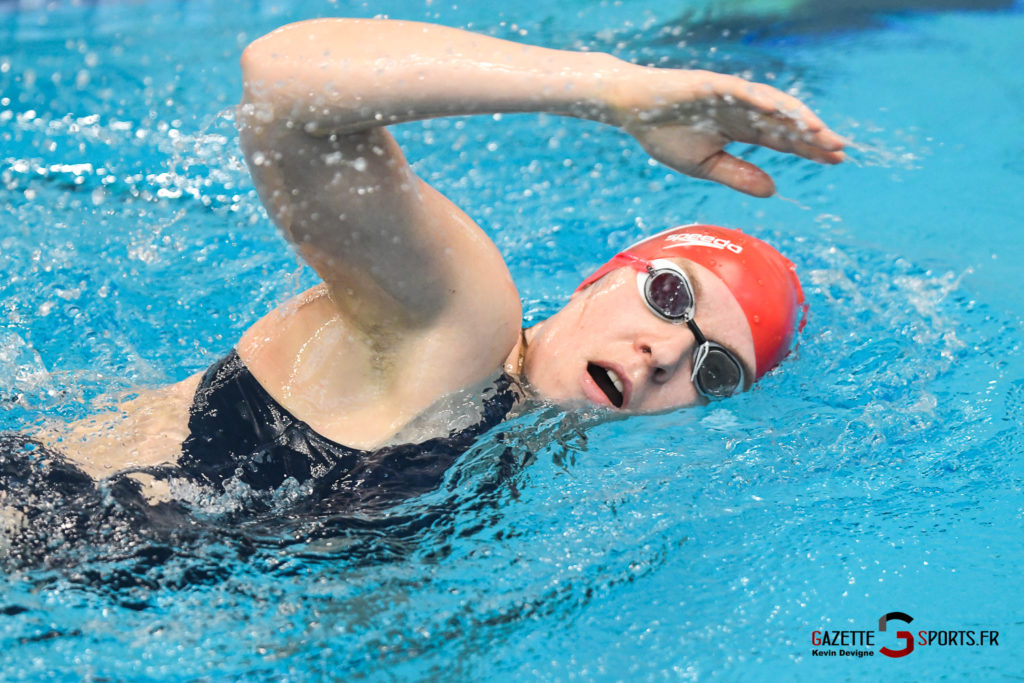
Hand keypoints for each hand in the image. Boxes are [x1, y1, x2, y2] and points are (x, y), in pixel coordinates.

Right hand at [611, 68, 845, 196]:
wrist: (633, 111)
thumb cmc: (665, 134)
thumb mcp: (705, 165)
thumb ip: (739, 175)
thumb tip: (774, 190)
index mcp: (742, 128)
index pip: (783, 139)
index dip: (809, 148)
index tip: (836, 159)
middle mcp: (743, 109)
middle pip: (785, 122)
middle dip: (812, 134)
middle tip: (840, 148)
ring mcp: (730, 95)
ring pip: (770, 104)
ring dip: (793, 115)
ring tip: (816, 130)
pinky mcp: (711, 84)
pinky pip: (740, 91)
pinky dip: (758, 98)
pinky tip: (777, 110)